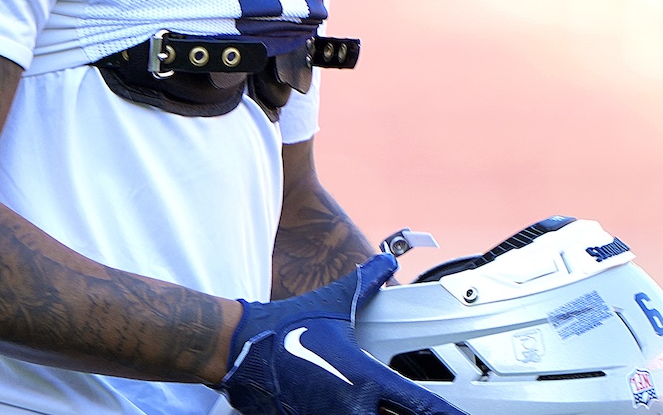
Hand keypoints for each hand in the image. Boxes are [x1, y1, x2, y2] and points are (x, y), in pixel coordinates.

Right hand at [219, 254, 465, 414]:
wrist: (239, 349)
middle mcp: (350, 408)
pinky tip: (357, 407)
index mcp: (364, 379)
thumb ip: (366, 282)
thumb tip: (386, 262)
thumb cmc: (285, 328)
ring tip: (386, 407)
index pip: (419, 406)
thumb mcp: (333, 302)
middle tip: (423, 409)